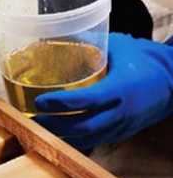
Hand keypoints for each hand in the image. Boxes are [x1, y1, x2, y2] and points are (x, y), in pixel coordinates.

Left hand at [34, 33, 172, 150]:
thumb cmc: (144, 59)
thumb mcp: (119, 45)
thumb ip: (90, 42)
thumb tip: (56, 34)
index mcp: (121, 88)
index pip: (86, 100)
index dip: (61, 103)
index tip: (40, 101)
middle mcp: (122, 112)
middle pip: (83, 128)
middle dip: (54, 126)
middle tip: (33, 119)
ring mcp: (122, 127)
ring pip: (87, 140)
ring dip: (61, 137)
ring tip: (38, 128)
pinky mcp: (120, 134)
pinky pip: (94, 142)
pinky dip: (73, 141)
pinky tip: (56, 135)